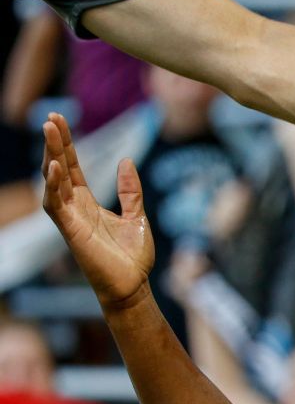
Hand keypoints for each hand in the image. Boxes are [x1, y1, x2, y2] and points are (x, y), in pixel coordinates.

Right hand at [40, 114, 154, 310]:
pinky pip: (56, 205)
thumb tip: (126, 161)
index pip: (73, 167)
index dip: (66, 144)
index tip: (60, 120)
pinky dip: (54, 186)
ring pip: (53, 182)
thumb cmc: (133, 258)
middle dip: (55, 143)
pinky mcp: (71, 232)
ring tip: (49, 131)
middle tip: (51, 117)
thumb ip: (130, 190)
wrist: (133, 287)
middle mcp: (75, 208)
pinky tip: (54, 168)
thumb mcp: (137, 216)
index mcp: (88, 203)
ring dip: (51, 156)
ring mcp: (71, 219)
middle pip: (60, 168)